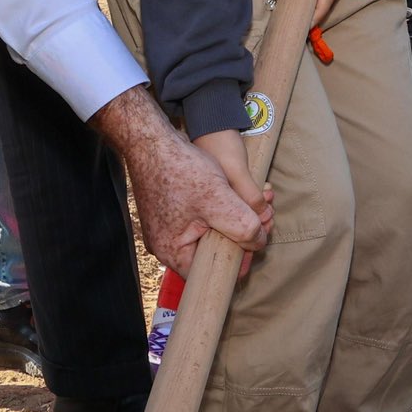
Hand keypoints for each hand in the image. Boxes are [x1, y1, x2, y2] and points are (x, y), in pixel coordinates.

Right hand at [90, 87, 269, 277]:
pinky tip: (230, 195)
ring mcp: (165, 227)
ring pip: (207, 233)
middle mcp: (165, 245)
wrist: (150, 139)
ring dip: (231, 220)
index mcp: (173, 252)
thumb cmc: (179, 169)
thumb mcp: (219, 199)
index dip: (239, 260)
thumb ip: (243, 226)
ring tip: (251, 204)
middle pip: (211, 252)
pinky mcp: (168, 211)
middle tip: (262, 219)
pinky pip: (197, 220)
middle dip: (239, 235)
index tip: (257, 241)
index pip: (212, 272)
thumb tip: (259, 242)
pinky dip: (217, 210)